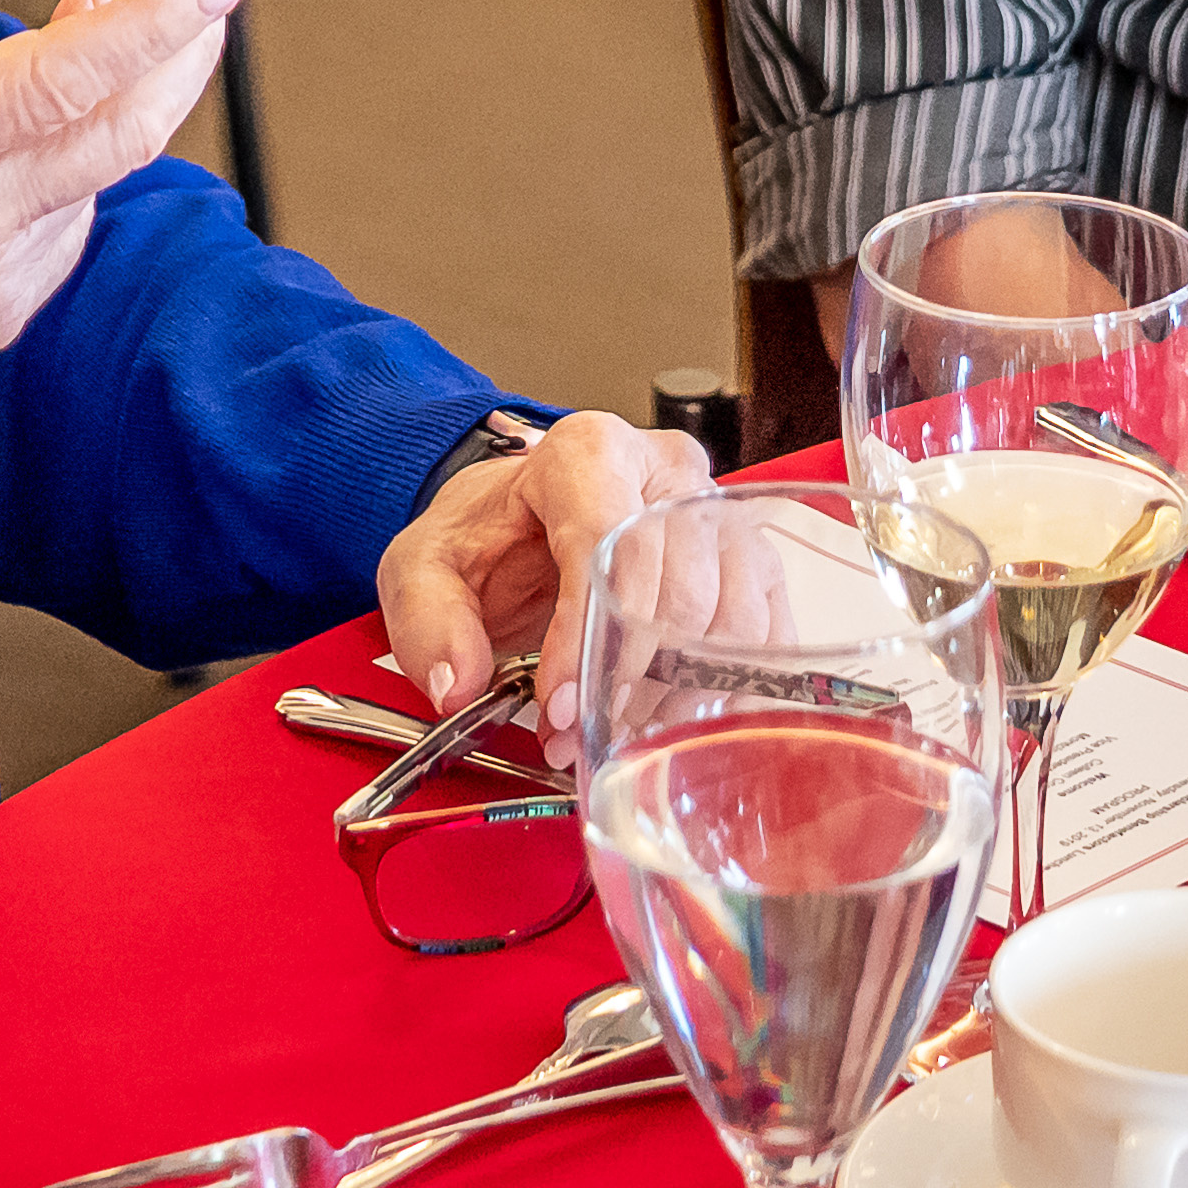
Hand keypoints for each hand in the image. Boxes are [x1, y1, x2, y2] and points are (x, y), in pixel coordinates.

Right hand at [0, 0, 238, 413]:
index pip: (64, 79)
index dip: (153, 25)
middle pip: (124, 134)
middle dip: (182, 57)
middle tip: (206, 2)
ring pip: (102, 179)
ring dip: (118, 104)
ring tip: (89, 39)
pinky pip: (71, 226)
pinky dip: (77, 167)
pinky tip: (40, 131)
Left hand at [374, 408, 717, 762]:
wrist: (521, 525)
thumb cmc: (485, 540)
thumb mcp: (423, 568)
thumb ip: (427, 621)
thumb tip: (457, 683)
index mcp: (587, 452)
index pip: (607, 542)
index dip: (585, 636)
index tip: (557, 705)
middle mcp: (665, 469)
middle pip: (674, 588)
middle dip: (623, 681)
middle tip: (575, 735)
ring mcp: (716, 512)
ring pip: (727, 617)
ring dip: (674, 695)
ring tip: (617, 733)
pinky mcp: (747, 559)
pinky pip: (765, 631)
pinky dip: (726, 689)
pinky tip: (679, 720)